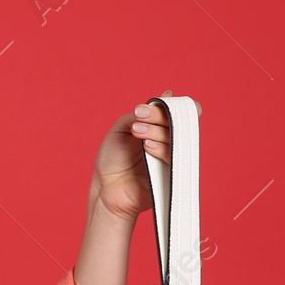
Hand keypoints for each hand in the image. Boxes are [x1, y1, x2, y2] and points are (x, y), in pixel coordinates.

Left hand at [89, 89, 201, 221]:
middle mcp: (167, 139)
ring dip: (156, 130)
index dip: (173, 105)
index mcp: (156, 127)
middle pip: (177, 120)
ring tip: (137, 133)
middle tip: (139, 118)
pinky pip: (176, 156)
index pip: (176, 111)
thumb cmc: (111, 160)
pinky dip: (162, 147)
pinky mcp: (172, 172)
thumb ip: (141, 114)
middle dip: (158, 115)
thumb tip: (166, 95)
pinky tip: (147, 147)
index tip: (153, 105)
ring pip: (176, 136)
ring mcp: (170, 155)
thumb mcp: (121, 129)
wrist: (106, 189)